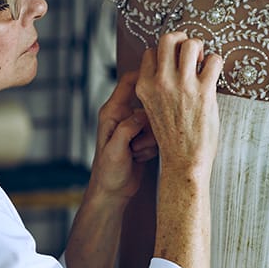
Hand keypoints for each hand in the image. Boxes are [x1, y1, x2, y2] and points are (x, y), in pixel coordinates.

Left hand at [89, 71, 157, 201]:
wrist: (112, 192)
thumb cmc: (107, 172)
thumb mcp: (115, 149)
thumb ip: (128, 128)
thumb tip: (143, 114)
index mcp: (112, 112)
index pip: (128, 82)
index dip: (144, 75)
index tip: (160, 79)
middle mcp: (124, 116)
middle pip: (149, 103)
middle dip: (150, 122)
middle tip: (138, 141)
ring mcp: (135, 127)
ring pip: (156, 121)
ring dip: (150, 139)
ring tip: (136, 153)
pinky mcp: (144, 138)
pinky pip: (158, 134)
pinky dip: (152, 146)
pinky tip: (141, 157)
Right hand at [136, 32, 222, 178]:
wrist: (183, 161)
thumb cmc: (172, 137)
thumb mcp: (153, 109)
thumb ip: (157, 87)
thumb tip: (172, 66)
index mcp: (144, 87)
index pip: (151, 52)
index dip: (165, 53)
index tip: (175, 63)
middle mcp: (160, 82)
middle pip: (168, 39)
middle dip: (182, 39)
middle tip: (191, 52)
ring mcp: (182, 85)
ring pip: (191, 44)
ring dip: (200, 48)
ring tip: (203, 62)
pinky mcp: (203, 91)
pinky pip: (214, 60)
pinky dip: (216, 62)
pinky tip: (214, 74)